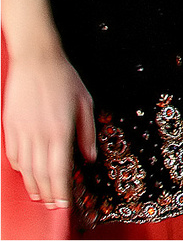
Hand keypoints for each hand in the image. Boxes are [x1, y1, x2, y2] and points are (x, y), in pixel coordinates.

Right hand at [3, 46, 95, 209]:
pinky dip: (19, 167)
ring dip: (32, 184)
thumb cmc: (63, 78)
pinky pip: (12, 154)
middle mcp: (39, 134)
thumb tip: (90, 156)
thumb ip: (87, 132)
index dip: (61, 190)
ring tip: (39, 195)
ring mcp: (22, 131)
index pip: (60, 169)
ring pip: (25, 167)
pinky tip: (25, 172)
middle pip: (41, 173)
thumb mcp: (85, 102)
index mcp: (60, 129)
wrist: (36, 60)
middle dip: (48, 192)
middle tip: (53, 205)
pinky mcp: (10, 127)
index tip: (64, 202)